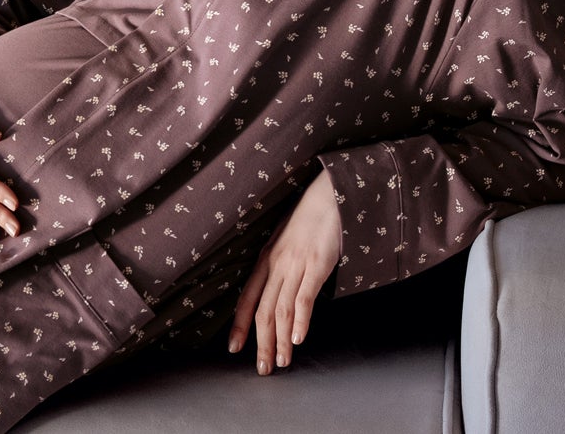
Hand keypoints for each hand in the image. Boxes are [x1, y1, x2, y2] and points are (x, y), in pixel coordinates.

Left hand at [228, 167, 344, 374]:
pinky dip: (300, 321)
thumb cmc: (311, 218)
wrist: (330, 195)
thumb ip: (281, 266)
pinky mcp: (316, 264)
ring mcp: (295, 265)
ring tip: (281, 363)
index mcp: (266, 260)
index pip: (246, 298)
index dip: (239, 325)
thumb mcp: (287, 242)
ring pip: (281, 310)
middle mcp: (276, 265)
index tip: (234, 348)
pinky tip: (297, 339)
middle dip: (261, 343)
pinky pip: (304, 298)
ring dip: (280, 340)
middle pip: (262, 311)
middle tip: (263, 369)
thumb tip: (280, 289)